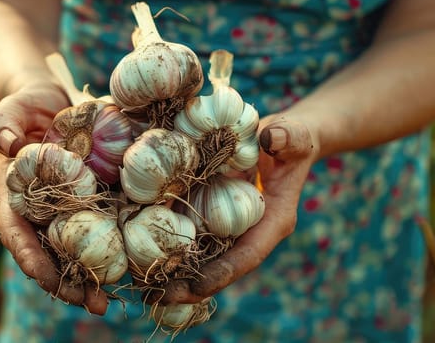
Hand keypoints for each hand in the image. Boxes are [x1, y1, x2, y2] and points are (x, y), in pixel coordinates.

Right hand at [0, 82, 111, 314]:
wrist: (48, 102)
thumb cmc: (24, 105)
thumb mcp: (9, 108)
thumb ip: (0, 122)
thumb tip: (4, 140)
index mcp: (11, 195)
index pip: (15, 231)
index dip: (28, 255)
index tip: (43, 277)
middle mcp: (36, 211)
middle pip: (46, 254)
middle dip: (64, 282)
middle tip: (88, 301)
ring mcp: (62, 211)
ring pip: (72, 251)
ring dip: (88, 278)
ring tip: (107, 301)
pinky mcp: (88, 204)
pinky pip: (98, 231)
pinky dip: (111, 251)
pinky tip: (130, 270)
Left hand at [148, 115, 319, 304]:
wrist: (282, 141)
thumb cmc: (292, 140)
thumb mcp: (295, 137)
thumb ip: (290, 139)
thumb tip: (275, 138)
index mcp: (273, 222)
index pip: (247, 256)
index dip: (222, 273)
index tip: (196, 288)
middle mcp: (249, 232)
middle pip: (219, 266)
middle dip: (190, 285)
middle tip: (159, 297)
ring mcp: (229, 227)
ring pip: (201, 256)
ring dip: (173, 272)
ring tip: (143, 288)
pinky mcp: (211, 215)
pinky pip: (189, 234)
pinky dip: (166, 245)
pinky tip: (138, 255)